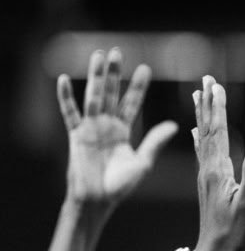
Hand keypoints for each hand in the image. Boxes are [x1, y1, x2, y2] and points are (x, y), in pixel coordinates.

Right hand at [58, 49, 177, 206]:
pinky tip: (64, 79)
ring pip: (94, 97)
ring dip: (96, 77)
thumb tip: (174, 125)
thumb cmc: (121, 185)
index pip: (132, 103)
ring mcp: (90, 128)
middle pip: (111, 93)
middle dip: (114, 73)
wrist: (98, 199)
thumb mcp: (143, 162)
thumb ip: (155, 142)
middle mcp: (107, 125)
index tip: (145, 68)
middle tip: (118, 51)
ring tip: (99, 55)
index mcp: (123, 130)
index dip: (137, 86)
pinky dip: (66, 96)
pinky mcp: (76, 135)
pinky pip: (69, 112)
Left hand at [190, 75, 244, 250]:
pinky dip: (200, 138)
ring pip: (203, 138)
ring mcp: (206, 177)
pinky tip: (196, 134)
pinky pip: (203, 153)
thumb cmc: (235, 234)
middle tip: (207, 80)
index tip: (216, 84)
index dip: (217, 107)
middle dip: (208, 104)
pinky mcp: (208, 185)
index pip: (217, 131)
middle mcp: (208, 169)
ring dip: (203, 116)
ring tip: (199, 97)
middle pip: (207, 129)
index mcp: (218, 170)